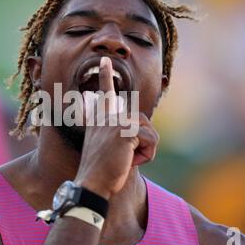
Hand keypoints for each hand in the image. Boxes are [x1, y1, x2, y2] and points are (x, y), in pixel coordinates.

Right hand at [74, 57, 159, 199]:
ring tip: (126, 159)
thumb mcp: (104, 147)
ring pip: (150, 132)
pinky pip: (152, 140)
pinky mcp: (125, 131)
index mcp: (100, 119)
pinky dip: (147, 155)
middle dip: (143, 143)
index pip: (104, 94)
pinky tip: (130, 161)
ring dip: (145, 150)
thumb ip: (115, 133)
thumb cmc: (100, 170)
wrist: (92, 184)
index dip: (105, 76)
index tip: (105, 60)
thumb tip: (134, 128)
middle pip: (143, 122)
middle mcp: (107, 117)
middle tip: (125, 157)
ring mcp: (116, 122)